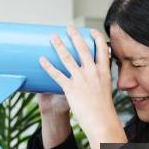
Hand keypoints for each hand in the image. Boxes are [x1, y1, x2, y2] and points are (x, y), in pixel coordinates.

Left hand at [39, 26, 126, 148]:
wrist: (101, 121)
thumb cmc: (104, 108)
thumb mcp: (106, 89)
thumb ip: (100, 78)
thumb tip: (96, 73)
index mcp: (104, 72)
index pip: (102, 49)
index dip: (97, 38)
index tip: (91, 31)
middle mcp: (92, 72)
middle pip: (82, 49)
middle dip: (74, 36)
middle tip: (68, 27)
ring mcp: (81, 79)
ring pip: (67, 58)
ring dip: (59, 45)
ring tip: (53, 37)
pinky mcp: (70, 88)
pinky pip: (56, 74)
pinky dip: (48, 66)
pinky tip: (42, 59)